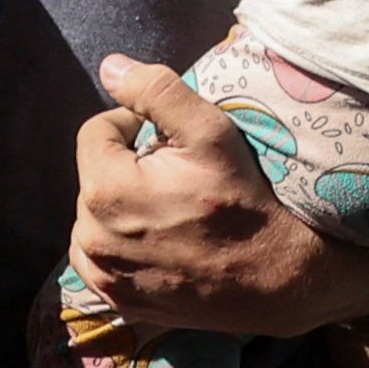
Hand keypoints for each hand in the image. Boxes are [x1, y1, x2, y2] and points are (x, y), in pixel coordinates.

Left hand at [66, 55, 334, 337]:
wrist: (277, 279)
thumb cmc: (245, 199)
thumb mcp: (210, 131)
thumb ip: (154, 90)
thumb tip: (109, 66)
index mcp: (105, 190)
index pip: (96, 132)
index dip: (133, 126)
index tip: (169, 139)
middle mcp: (91, 238)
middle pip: (96, 175)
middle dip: (128, 167)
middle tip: (176, 176)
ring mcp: (103, 275)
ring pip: (95, 217)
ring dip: (122, 205)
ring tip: (170, 209)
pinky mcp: (118, 301)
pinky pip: (101, 258)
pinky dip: (122, 244)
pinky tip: (160, 241)